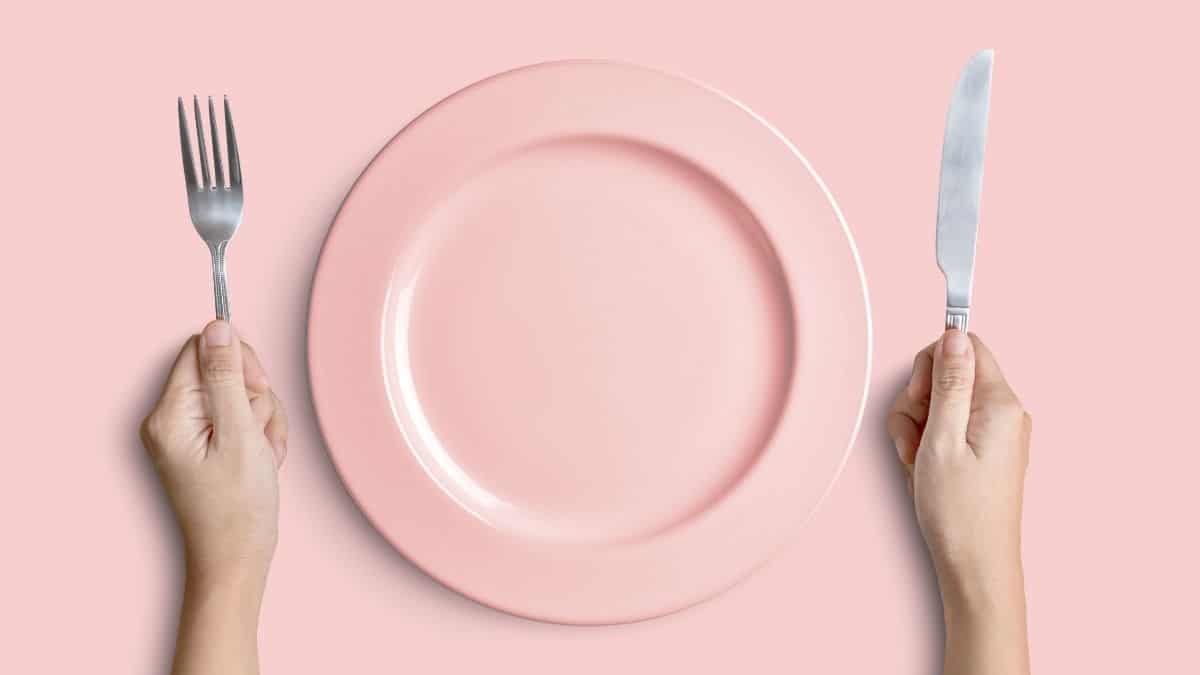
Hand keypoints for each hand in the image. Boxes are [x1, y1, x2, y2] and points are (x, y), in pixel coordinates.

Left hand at [141, 321, 287, 587]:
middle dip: (255, 396)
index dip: (239, 362)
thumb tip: (217, 326)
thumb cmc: (237, 507)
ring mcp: (187, 433)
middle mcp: (170, 419)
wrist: (236, 560)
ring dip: (263, 421)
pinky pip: (240, 418)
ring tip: (263, 456)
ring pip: (239, 395)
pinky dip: (259, 436)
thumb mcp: (240, 434)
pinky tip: (261, 461)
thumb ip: (228, 377)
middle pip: (224, 370)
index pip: (203, 349)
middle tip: (260, 431)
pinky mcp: (204, 445)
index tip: (257, 390)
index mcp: (169, 414)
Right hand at [887, 330, 1030, 674]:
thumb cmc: (958, 509)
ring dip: (917, 426)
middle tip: (913, 436)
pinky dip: (928, 443)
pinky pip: (949, 428)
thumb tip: (955, 333)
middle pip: (950, 374)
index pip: (967, 347)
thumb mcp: (941, 438)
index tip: (920, 396)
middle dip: (919, 400)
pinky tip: (922, 468)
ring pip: (942, 402)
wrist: (976, 564)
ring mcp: (996, 433)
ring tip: (916, 460)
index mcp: (1000, 404)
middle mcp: (1004, 413)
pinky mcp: (985, 451)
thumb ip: (948, 382)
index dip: (933, 363)